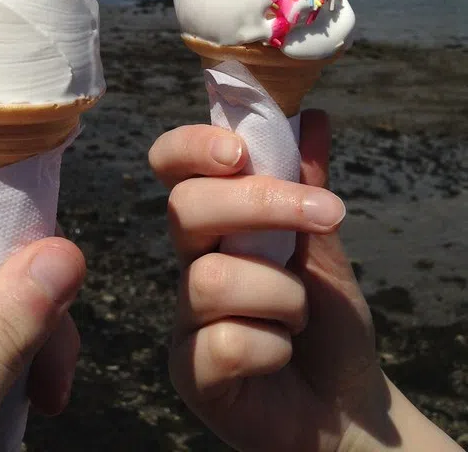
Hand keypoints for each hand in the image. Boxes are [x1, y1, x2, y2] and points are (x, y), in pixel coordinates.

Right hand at [149, 113, 457, 451]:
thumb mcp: (322, 242)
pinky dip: (274, 346)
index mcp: (215, 222)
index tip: (236, 150)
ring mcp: (185, 318)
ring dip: (282, 295)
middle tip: (329, 213)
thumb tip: (312, 115)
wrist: (348, 405)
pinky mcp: (191, 371)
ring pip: (212, 279)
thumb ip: (307, 183)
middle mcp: (189, 262)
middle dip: (262, 204)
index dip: (190, 147)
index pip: (172, 166)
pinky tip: (281, 355)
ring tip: (300, 318)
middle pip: (185, 208)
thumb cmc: (327, 321)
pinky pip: (225, 343)